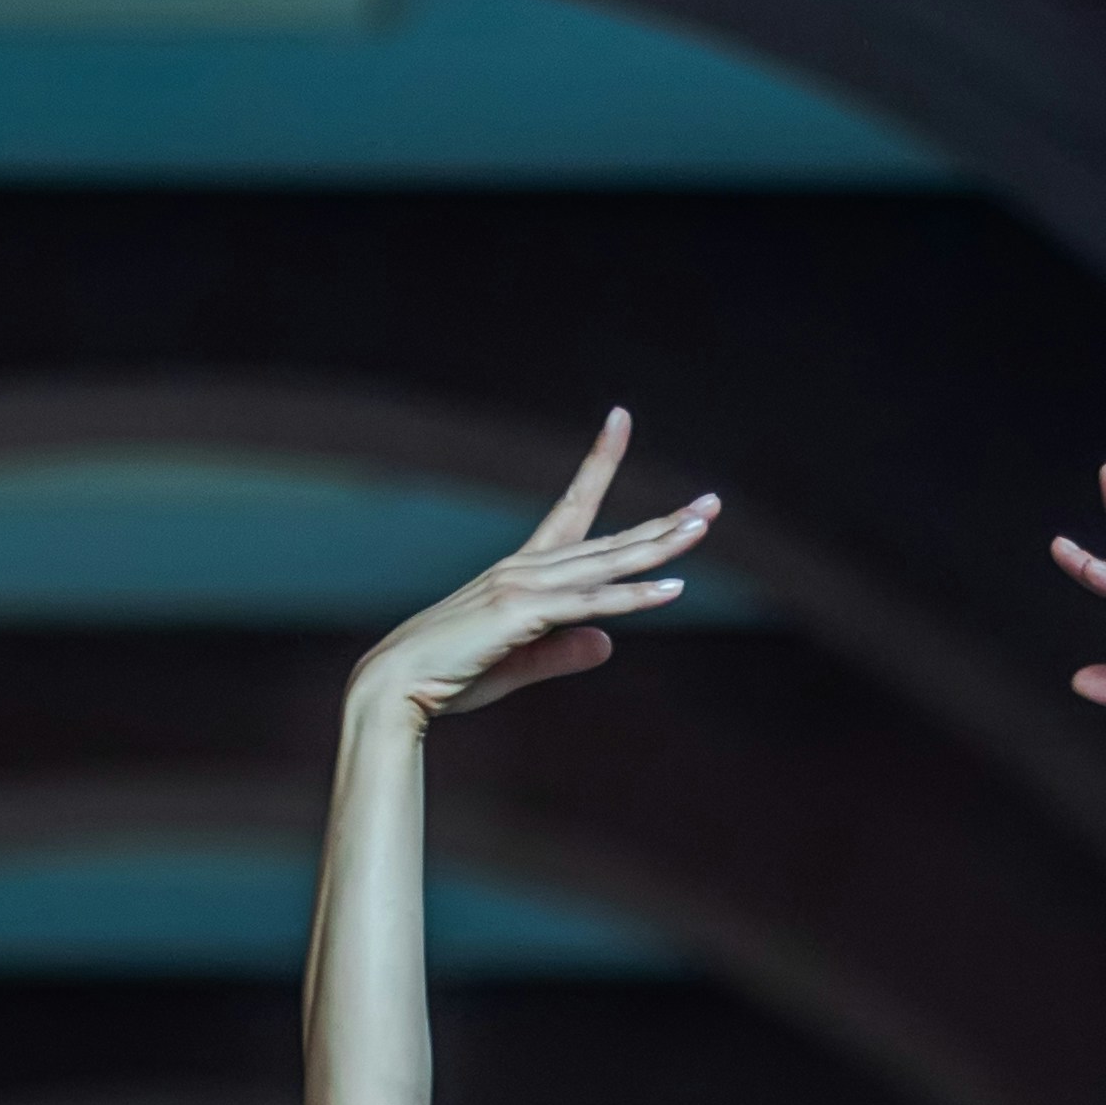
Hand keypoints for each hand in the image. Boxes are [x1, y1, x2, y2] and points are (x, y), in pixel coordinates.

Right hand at [349, 410, 715, 729]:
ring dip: (658, 548)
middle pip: (607, 539)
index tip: (620, 420)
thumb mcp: (518, 663)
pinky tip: (672, 589)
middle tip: (710, 504)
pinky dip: (632, 597)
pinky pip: (590, 604)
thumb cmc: (447, 675)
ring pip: (606, 563)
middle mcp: (526, 568)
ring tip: (701, 529)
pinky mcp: (524, 614)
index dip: (599, 464)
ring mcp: (525, 586)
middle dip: (662, 523)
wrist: (395, 685)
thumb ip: (563, 651)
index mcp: (522, 571)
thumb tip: (608, 644)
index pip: (572, 507)